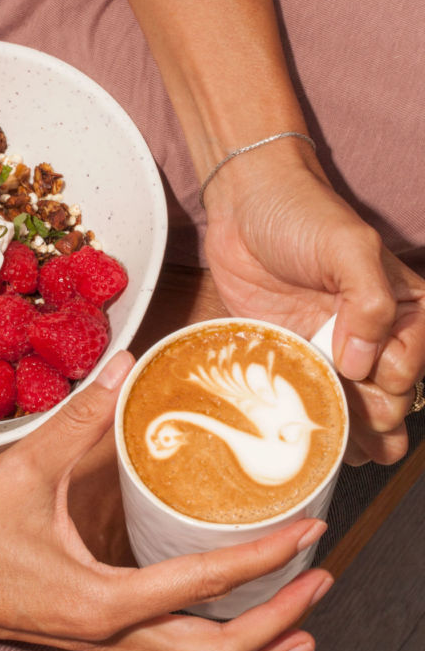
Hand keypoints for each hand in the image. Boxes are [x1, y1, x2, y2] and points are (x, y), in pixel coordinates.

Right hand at [0, 353, 331, 650]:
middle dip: (277, 624)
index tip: (306, 534)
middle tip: (320, 581)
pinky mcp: (81, 639)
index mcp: (98, 602)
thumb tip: (127, 366)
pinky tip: (214, 626)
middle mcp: (104, 637)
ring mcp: (93, 647)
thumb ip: (80, 417)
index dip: (264, 558)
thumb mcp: (23, 470)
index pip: (203, 585)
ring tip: (295, 633)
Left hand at [202, 149, 424, 464]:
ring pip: (355, 410)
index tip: (360, 370)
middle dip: (374, 416)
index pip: (411, 366)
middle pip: (388, 397)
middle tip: (348, 417)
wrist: (242, 204)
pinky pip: (310, 399)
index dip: (389, 377)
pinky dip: (313, 423)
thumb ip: (368, 299)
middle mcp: (372, 335)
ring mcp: (331, 350)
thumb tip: (362, 359)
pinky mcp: (293, 356)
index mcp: (402, 308)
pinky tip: (310, 442)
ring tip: (336, 447)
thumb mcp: (348, 245)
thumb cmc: (301, 212)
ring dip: (349, 433)